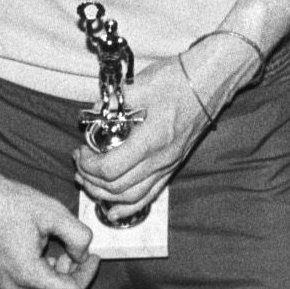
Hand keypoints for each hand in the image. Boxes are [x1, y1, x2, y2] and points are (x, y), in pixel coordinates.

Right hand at [0, 169, 96, 288]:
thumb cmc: (8, 201)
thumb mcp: (55, 213)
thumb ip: (79, 237)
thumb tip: (83, 255)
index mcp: (27, 274)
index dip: (88, 276)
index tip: (93, 258)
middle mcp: (9, 286)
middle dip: (72, 285)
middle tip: (77, 261)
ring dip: (53, 285)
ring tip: (58, 255)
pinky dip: (36, 281)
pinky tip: (39, 255)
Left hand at [75, 34, 259, 213]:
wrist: (210, 80)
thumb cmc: (177, 79)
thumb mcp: (138, 86)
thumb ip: (111, 105)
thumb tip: (92, 118)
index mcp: (151, 139)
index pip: (110, 169)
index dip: (88, 165)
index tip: (81, 151)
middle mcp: (161, 158)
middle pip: (117, 187)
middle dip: (91, 179)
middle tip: (80, 164)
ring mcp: (169, 164)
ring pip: (131, 197)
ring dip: (105, 194)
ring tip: (90, 181)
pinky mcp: (173, 165)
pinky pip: (150, 195)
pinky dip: (129, 206)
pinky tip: (114, 209)